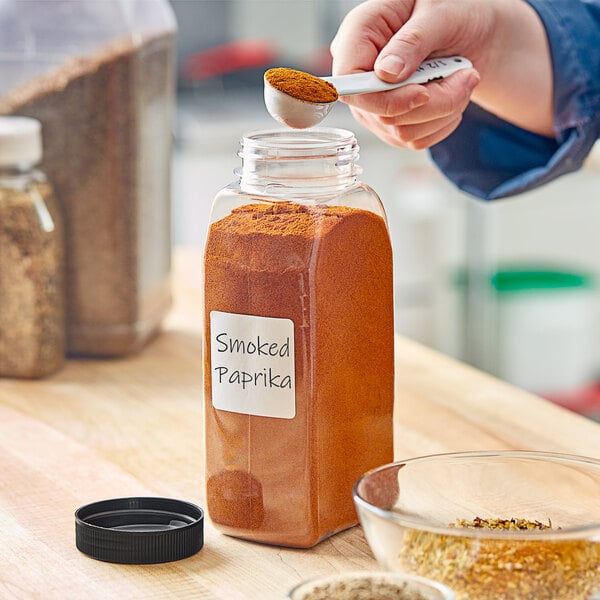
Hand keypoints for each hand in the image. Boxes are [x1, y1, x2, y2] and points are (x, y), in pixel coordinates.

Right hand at [330, 0, 552, 146]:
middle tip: (465, 76)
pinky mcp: (391, 122)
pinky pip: (414, 139)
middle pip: (381, 114)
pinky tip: (454, 95)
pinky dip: (443, 122)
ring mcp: (373, 102)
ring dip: (443, 111)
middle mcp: (360, 72)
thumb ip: (413, 40)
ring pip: (401, 132)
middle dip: (431, 103)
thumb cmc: (455, 9)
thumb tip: (387, 74)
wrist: (474, 29)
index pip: (350, 84)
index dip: (383, 99)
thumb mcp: (440, 12)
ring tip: (463, 79)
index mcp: (359, 34)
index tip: (423, 93)